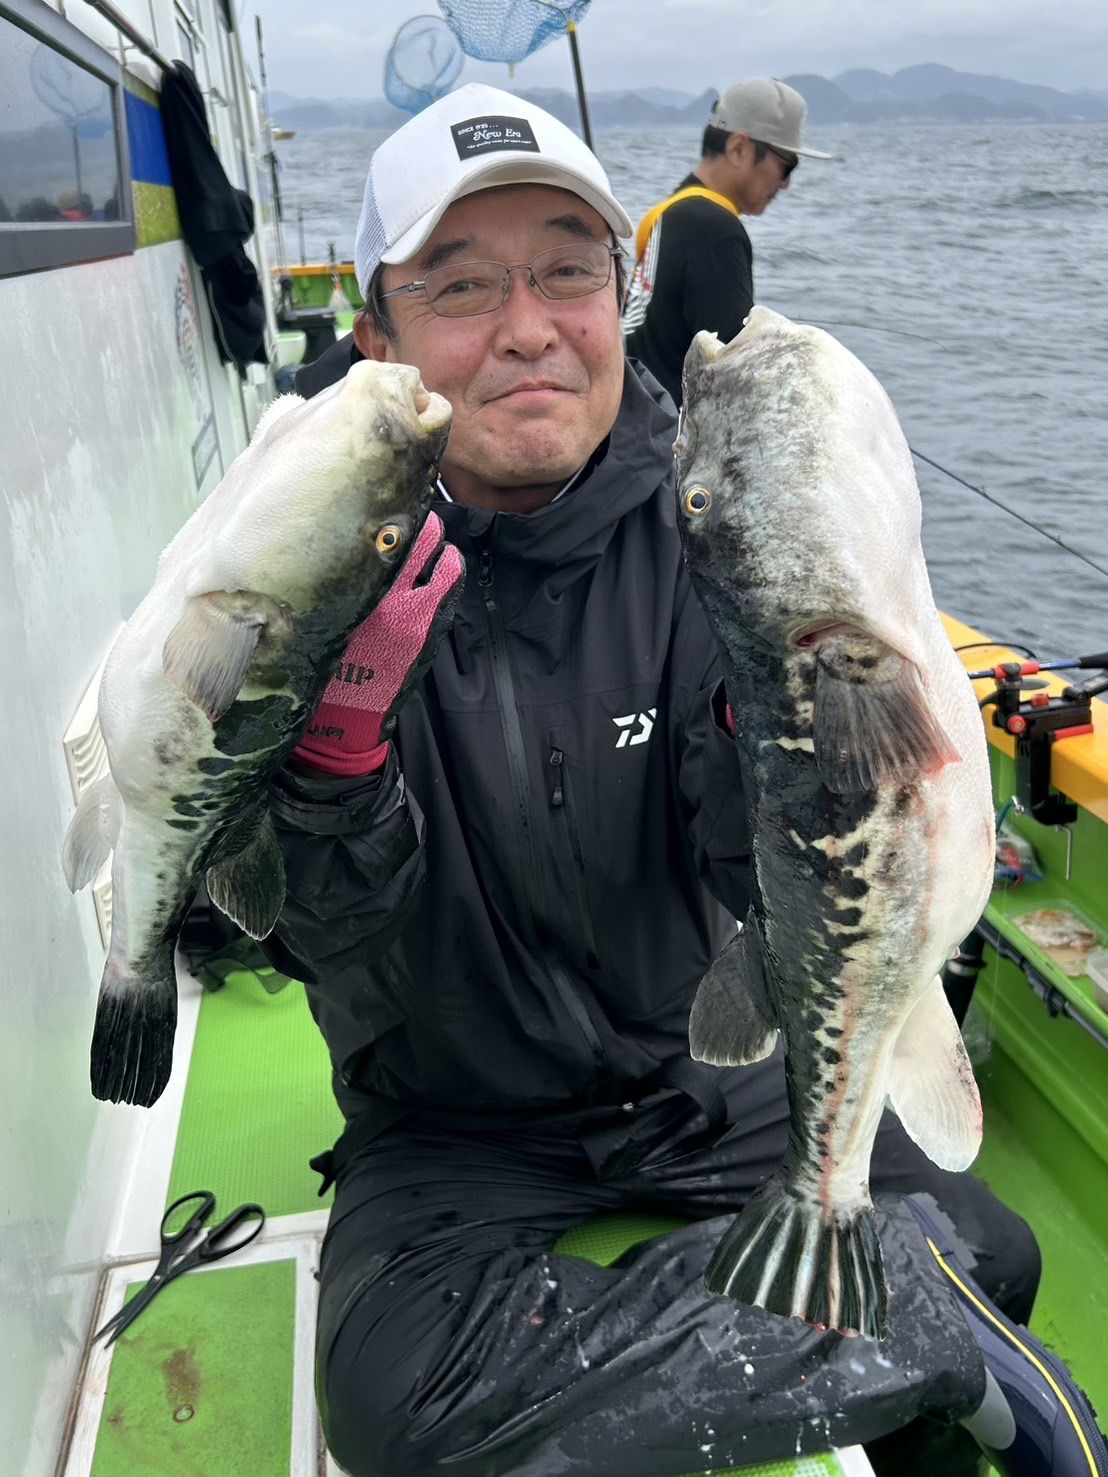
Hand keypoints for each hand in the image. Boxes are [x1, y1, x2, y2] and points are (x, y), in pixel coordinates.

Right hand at [293, 512, 463, 776]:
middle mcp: (383, 595)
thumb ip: (331, 584)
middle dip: (413, 517)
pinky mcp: (430, 627)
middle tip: (408, 507)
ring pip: (437, 552)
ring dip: (434, 539)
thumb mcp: (313, 619)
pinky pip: (449, 580)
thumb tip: (340, 543)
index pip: (374, 530)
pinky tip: (443, 561)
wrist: (341, 723)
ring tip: (427, 531)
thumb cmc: (316, 669)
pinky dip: (448, 565)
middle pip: (412, 532)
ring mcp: (413, 610)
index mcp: (348, 590)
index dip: (381, 507)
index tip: (378, 497)